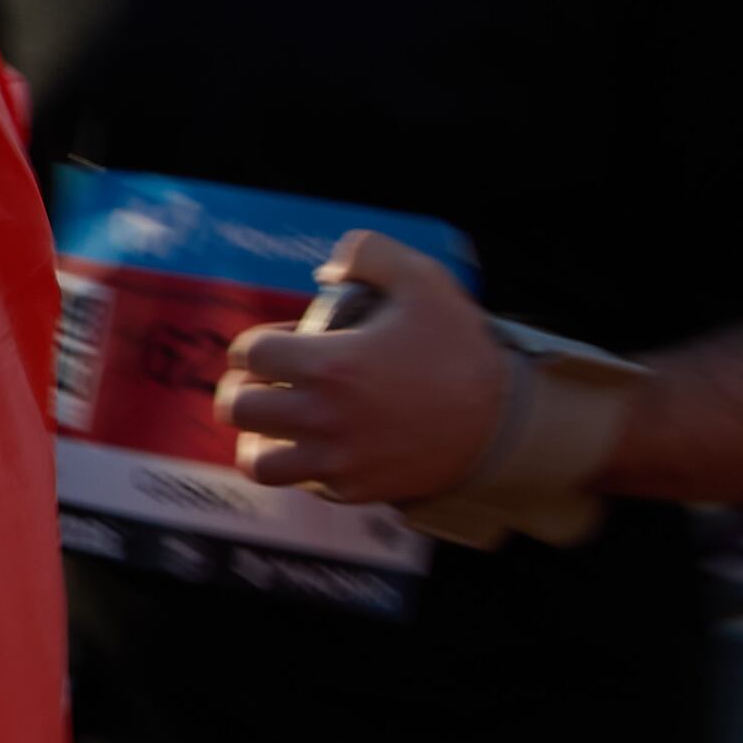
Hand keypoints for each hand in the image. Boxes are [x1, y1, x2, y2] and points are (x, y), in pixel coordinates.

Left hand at [216, 229, 504, 505]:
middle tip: (266, 381)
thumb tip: (326, 268)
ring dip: (256, 439)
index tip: (278, 344)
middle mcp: (323, 417)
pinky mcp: (355, 489)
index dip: (253, 342)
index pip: (249, 352)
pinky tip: (317, 446)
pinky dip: (300, 466)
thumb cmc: (460, 350)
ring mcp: (337, 459)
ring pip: (257, 462)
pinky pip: (303, 485)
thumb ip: (368, 253)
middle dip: (244, 387)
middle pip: (238, 407)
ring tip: (273, 424)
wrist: (504, 420)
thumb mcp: (423, 280)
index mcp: (330, 365)